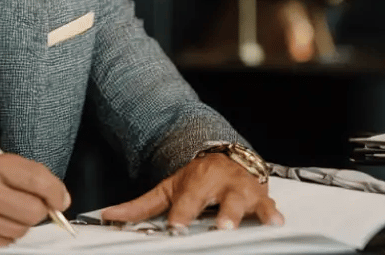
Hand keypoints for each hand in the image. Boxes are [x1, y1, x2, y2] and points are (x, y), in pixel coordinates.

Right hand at [0, 150, 70, 246]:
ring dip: (19, 224)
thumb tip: (50, 190)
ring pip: (20, 229)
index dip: (55, 191)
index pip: (35, 178)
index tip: (61, 199)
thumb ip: (14, 172)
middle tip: (33, 207)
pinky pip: (3, 242)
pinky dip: (2, 235)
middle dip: (39, 211)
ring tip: (0, 212)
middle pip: (33, 209)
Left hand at [99, 153, 283, 232]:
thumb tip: (108, 216)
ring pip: (244, 202)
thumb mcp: (168, 188)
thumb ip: (141, 206)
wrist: (228, 158)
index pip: (188, 201)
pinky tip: (277, 222)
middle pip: (221, 200)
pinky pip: (268, 206)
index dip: (183, 215)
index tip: (178, 227)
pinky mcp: (260, 197)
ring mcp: (241, 190)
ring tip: (241, 224)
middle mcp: (220, 184)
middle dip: (222, 213)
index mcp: (196, 182)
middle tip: (220, 225)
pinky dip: (272, 214)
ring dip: (244, 213)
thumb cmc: (197, 179)